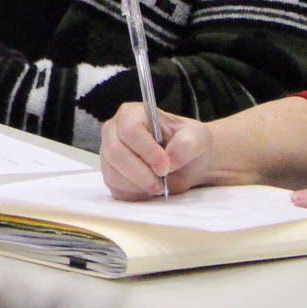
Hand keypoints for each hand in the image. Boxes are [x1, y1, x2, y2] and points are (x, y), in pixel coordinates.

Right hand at [99, 102, 214, 199]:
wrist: (187, 163)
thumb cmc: (187, 144)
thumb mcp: (198, 137)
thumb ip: (187, 144)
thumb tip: (170, 160)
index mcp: (132, 114)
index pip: (130, 130)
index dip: (146, 150)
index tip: (165, 167)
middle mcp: (114, 131)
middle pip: (115, 152)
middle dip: (140, 173)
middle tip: (161, 185)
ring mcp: (108, 154)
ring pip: (113, 173)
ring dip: (139, 185)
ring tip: (159, 186)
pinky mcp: (110, 174)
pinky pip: (116, 188)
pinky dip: (134, 193)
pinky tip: (149, 189)